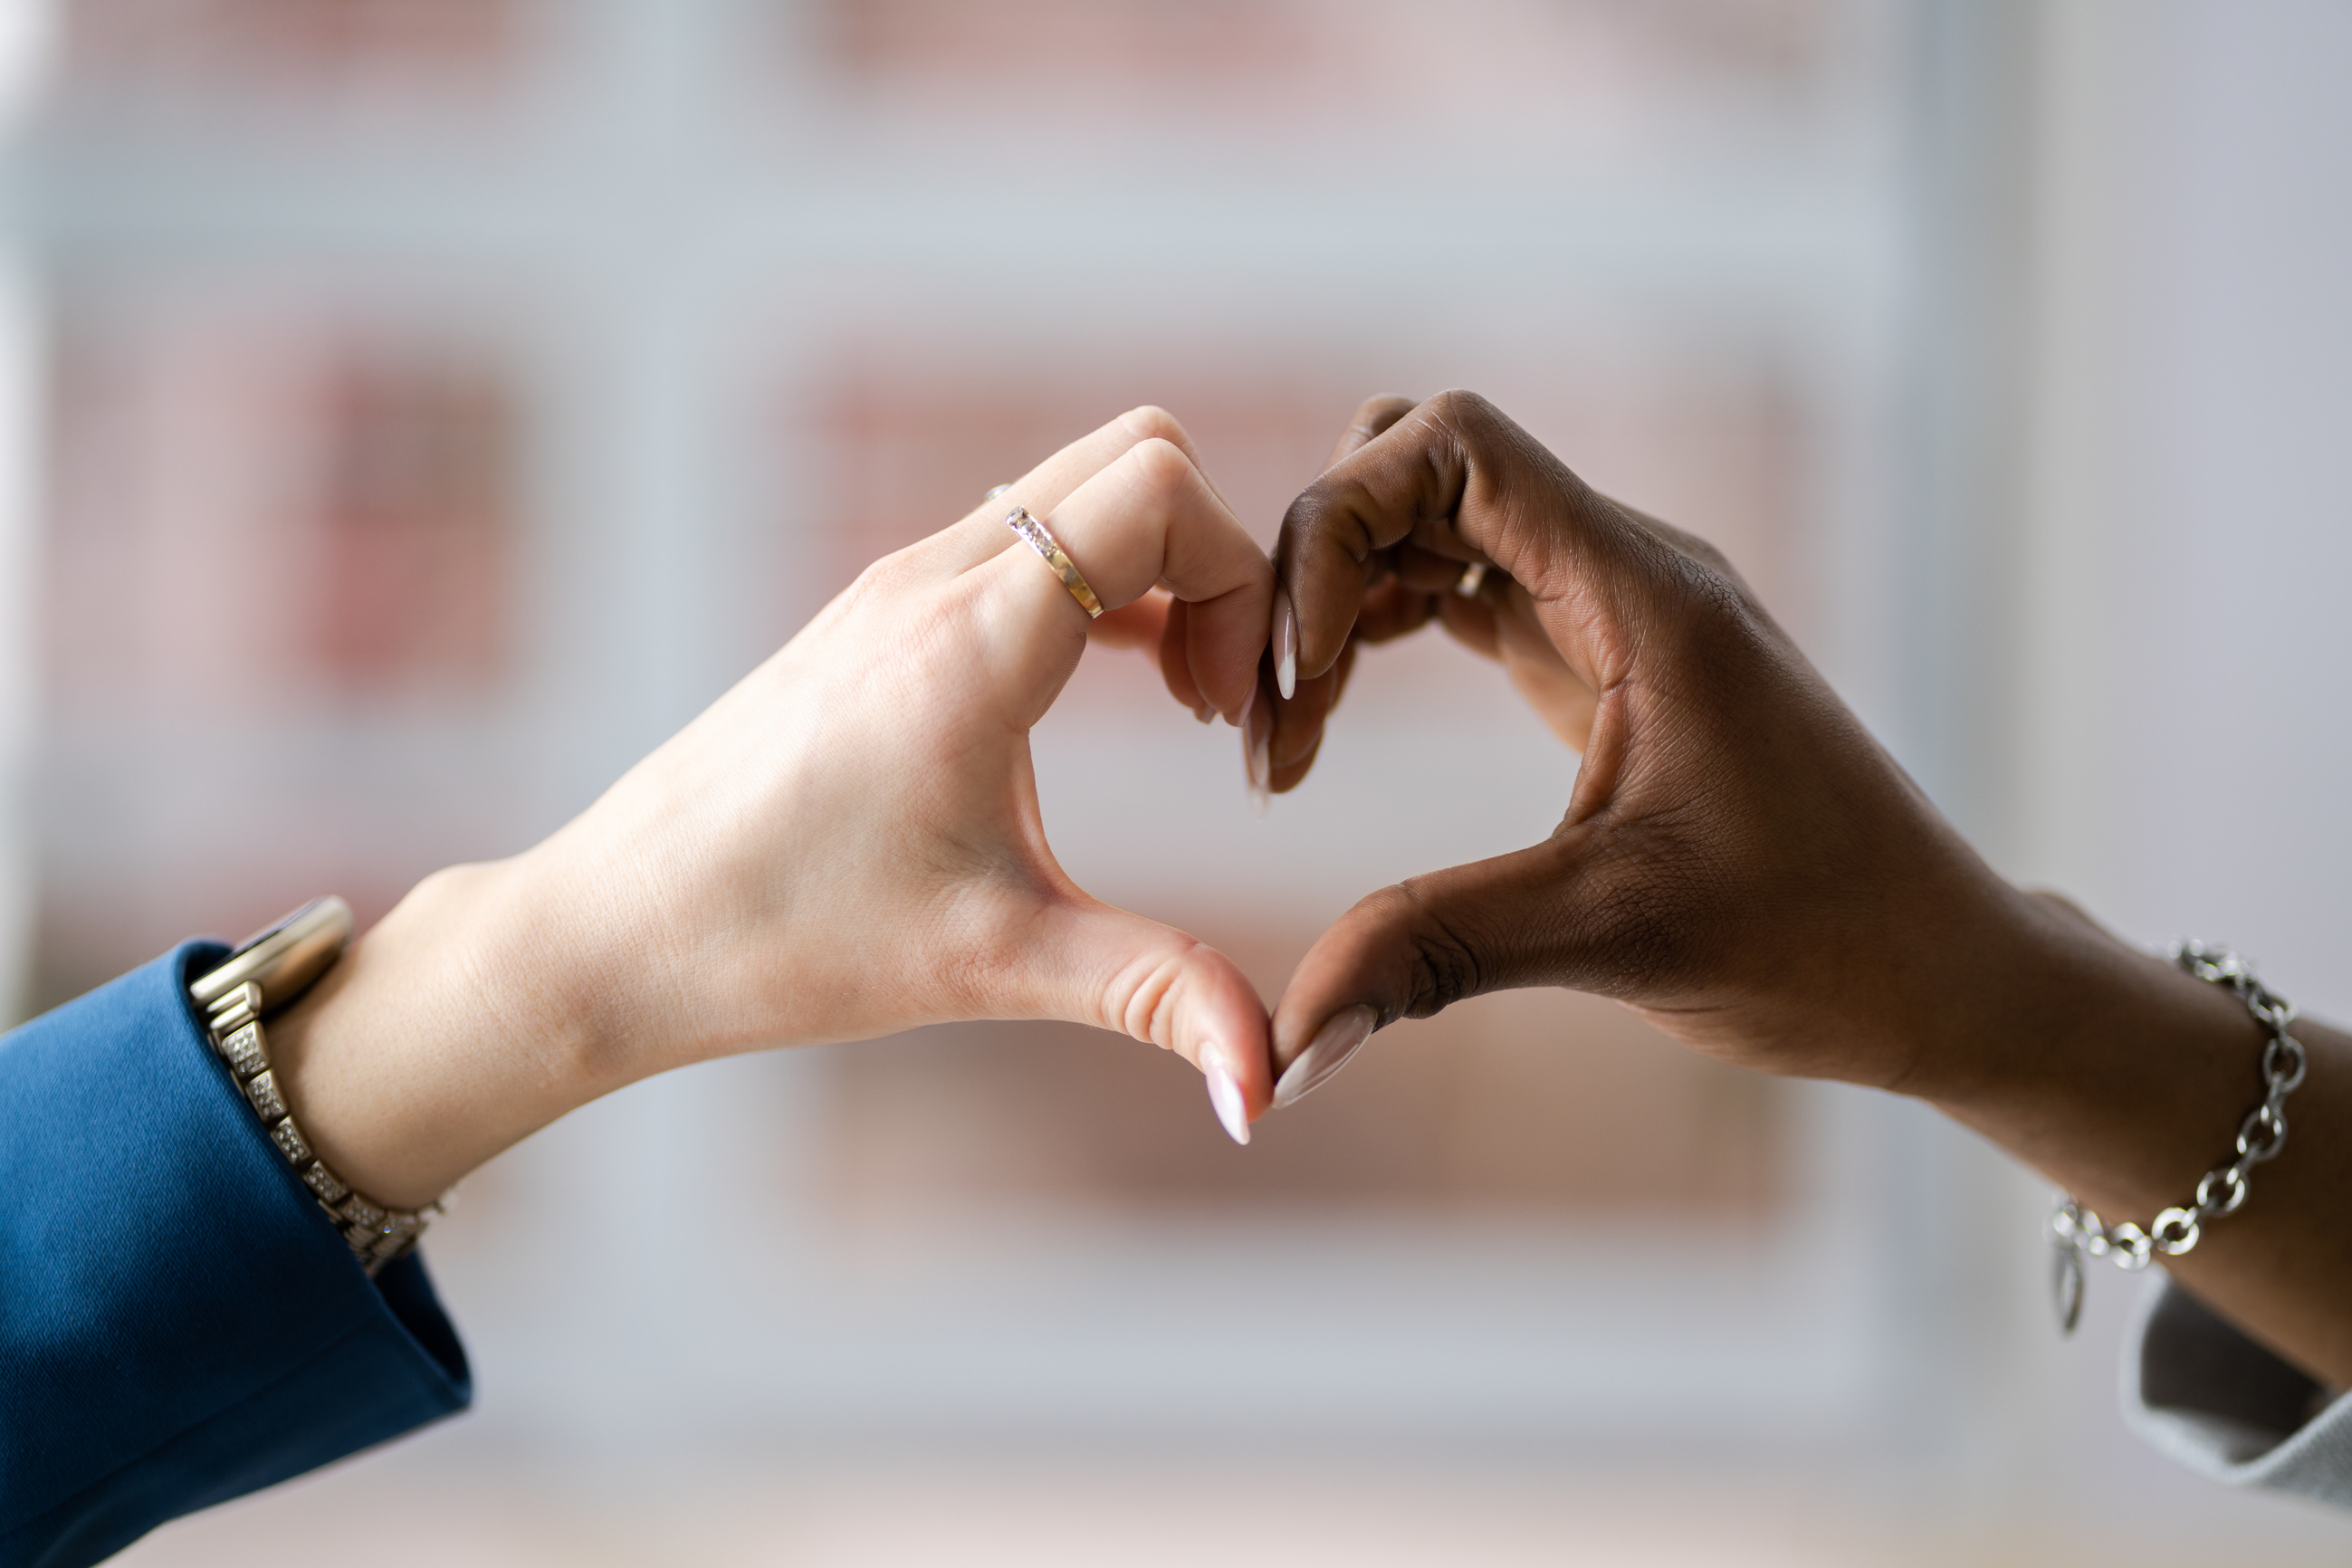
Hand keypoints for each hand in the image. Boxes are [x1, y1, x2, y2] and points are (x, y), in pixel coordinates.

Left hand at [273, 408, 1277, 1205]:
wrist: (617, 932)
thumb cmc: (783, 941)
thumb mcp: (995, 965)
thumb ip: (1157, 998)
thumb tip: (1268, 1087)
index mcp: (970, 641)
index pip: (1160, 491)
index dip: (1242, 580)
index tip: (1233, 716)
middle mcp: (931, 579)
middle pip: (1136, 455)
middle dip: (1219, 561)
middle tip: (1221, 700)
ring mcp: (897, 584)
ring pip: (1078, 488)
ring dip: (1160, 570)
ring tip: (1179, 703)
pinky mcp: (878, 614)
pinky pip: (1024, 538)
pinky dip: (1100, 584)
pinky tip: (1107, 694)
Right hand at [1258, 390, 2031, 1105]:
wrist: (1943, 974)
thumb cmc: (1823, 944)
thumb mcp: (1613, 939)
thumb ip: (1433, 958)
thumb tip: (1283, 1051)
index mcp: (1646, 595)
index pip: (1453, 446)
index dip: (1341, 524)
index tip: (1299, 671)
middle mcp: (1628, 573)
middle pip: (1420, 464)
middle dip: (1317, 565)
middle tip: (1273, 716)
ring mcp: (1613, 612)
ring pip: (1432, 524)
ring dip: (1340, 603)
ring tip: (1289, 736)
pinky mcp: (1601, 663)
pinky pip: (1462, 589)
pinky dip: (1381, 630)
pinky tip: (1332, 719)